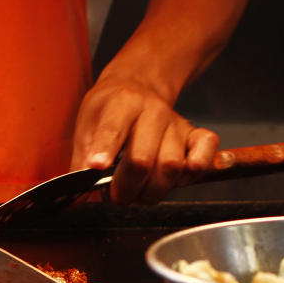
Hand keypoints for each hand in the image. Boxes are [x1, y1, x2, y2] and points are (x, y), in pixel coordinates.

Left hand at [70, 75, 218, 204]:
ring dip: (153, 191)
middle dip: (126, 187)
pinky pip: (206, 153)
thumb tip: (77, 197)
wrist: (137, 85)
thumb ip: (81, 160)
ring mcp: (177, 123)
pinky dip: (195, 173)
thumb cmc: (109, 109)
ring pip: (172, 166)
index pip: (114, 128)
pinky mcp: (196, 134)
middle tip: (116, 196)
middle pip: (143, 158)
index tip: (96, 167)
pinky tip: (176, 181)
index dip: (105, 150)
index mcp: (122, 102)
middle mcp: (153, 111)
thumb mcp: (86, 124)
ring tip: (138, 195)